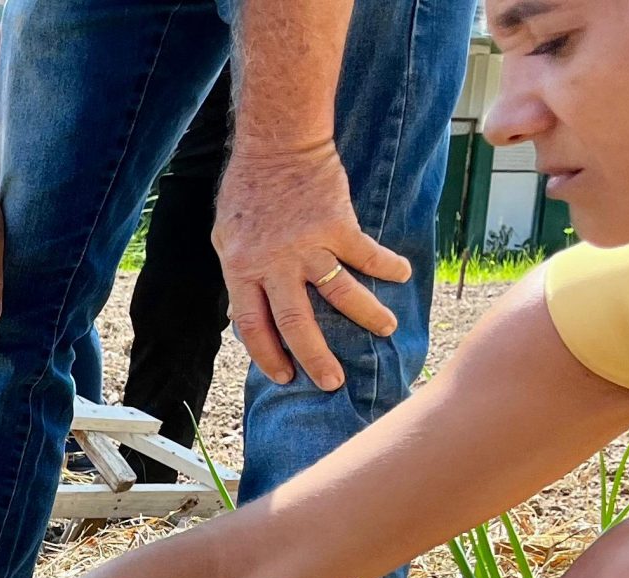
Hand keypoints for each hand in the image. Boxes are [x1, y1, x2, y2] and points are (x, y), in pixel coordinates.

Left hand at [213, 139, 411, 390]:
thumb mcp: (226, 237)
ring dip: (366, 315)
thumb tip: (242, 315)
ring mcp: (308, 245)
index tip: (285, 376)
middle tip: (333, 382)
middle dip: (316, 356)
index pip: (252, 325)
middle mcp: (275, 263)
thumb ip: (240, 274)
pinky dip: (386, 265)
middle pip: (296, 322)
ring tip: (386, 330)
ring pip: (340, 293)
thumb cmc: (247, 191)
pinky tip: (402, 275)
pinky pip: (366, 253)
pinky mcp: (338, 225)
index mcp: (242, 269)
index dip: (268, 355)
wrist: (277, 145)